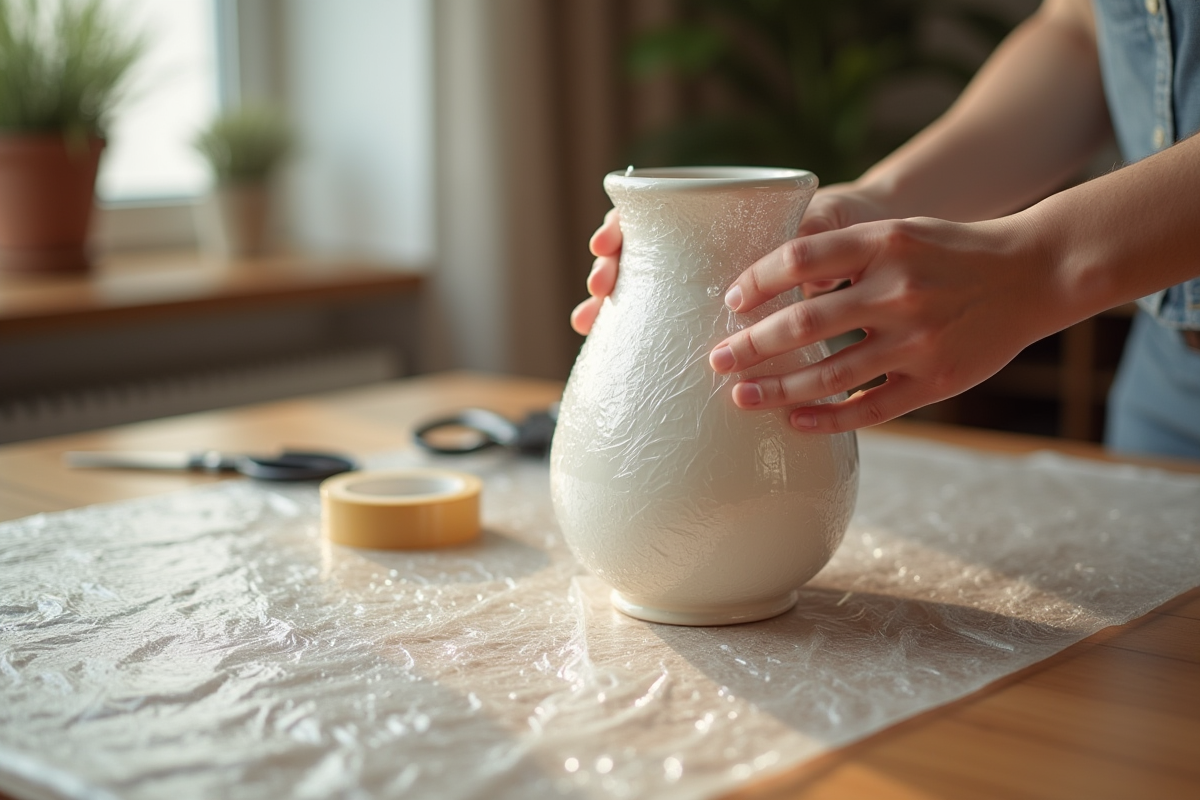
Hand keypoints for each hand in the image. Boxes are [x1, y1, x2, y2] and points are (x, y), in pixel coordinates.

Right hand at [569, 184, 889, 333]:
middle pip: (635, 248)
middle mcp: (699, 240)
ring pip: (641, 284)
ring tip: (588, 321)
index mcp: (717, 209)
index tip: (607, 245)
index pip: (652, 209)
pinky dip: (635, 328)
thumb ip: (808, 243)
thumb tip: (799, 279)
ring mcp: (699, 274)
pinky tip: (609, 342)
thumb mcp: (828, 225)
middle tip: (598, 289)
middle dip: (607, 267)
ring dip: (609, 302)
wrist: (862, 247)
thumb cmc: (842, 224)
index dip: (622, 226)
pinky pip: (665, 316)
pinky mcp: (710, 308)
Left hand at [708, 214, 1066, 432]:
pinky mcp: (935, 381)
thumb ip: (842, 251)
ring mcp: (917, 341)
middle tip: (715, 361)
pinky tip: (795, 421)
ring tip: (740, 397)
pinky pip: (868, 409)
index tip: (731, 301)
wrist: (1034, 273)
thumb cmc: (950, 252)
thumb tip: (769, 283)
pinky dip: (827, 418)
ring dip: (776, 389)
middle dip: (749, 346)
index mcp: (883, 244)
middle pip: (802, 324)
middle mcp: (897, 291)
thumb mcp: (899, 232)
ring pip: (828, 374)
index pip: (798, 259)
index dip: (756, 281)